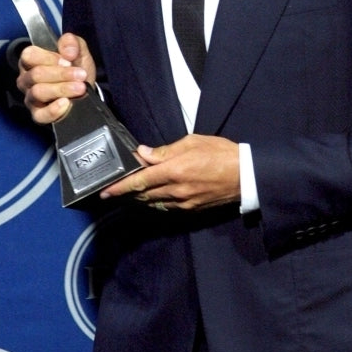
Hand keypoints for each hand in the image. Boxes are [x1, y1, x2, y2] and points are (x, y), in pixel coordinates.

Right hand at [16, 33, 95, 124]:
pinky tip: (66, 103)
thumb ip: (72, 43)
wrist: (85, 90)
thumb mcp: (78, 50)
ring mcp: (30, 98)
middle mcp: (26, 79)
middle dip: (61, 74)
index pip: (29, 55)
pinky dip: (54, 110)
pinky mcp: (38, 115)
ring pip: (38, 92)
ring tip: (80, 88)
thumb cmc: (76, 68)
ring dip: (62, 89)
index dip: (49, 57)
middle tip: (81, 75)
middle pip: (36, 74)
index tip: (69, 61)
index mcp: (31, 60)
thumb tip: (68, 52)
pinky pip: (40, 115)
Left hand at [100, 135, 240, 211]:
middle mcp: (175, 190)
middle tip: (112, 191)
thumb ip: (165, 151)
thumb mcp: (192, 142)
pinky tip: (152, 196)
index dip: (120, 187)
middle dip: (126, 193)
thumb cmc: (220, 153)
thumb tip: (144, 153)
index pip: (140, 181)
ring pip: (153, 202)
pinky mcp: (191, 209)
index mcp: (174, 171)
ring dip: (139, 198)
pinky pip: (166, 206)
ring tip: (128, 193)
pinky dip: (155, 201)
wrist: (246, 175)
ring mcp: (183, 202)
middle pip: (143, 194)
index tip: (105, 191)